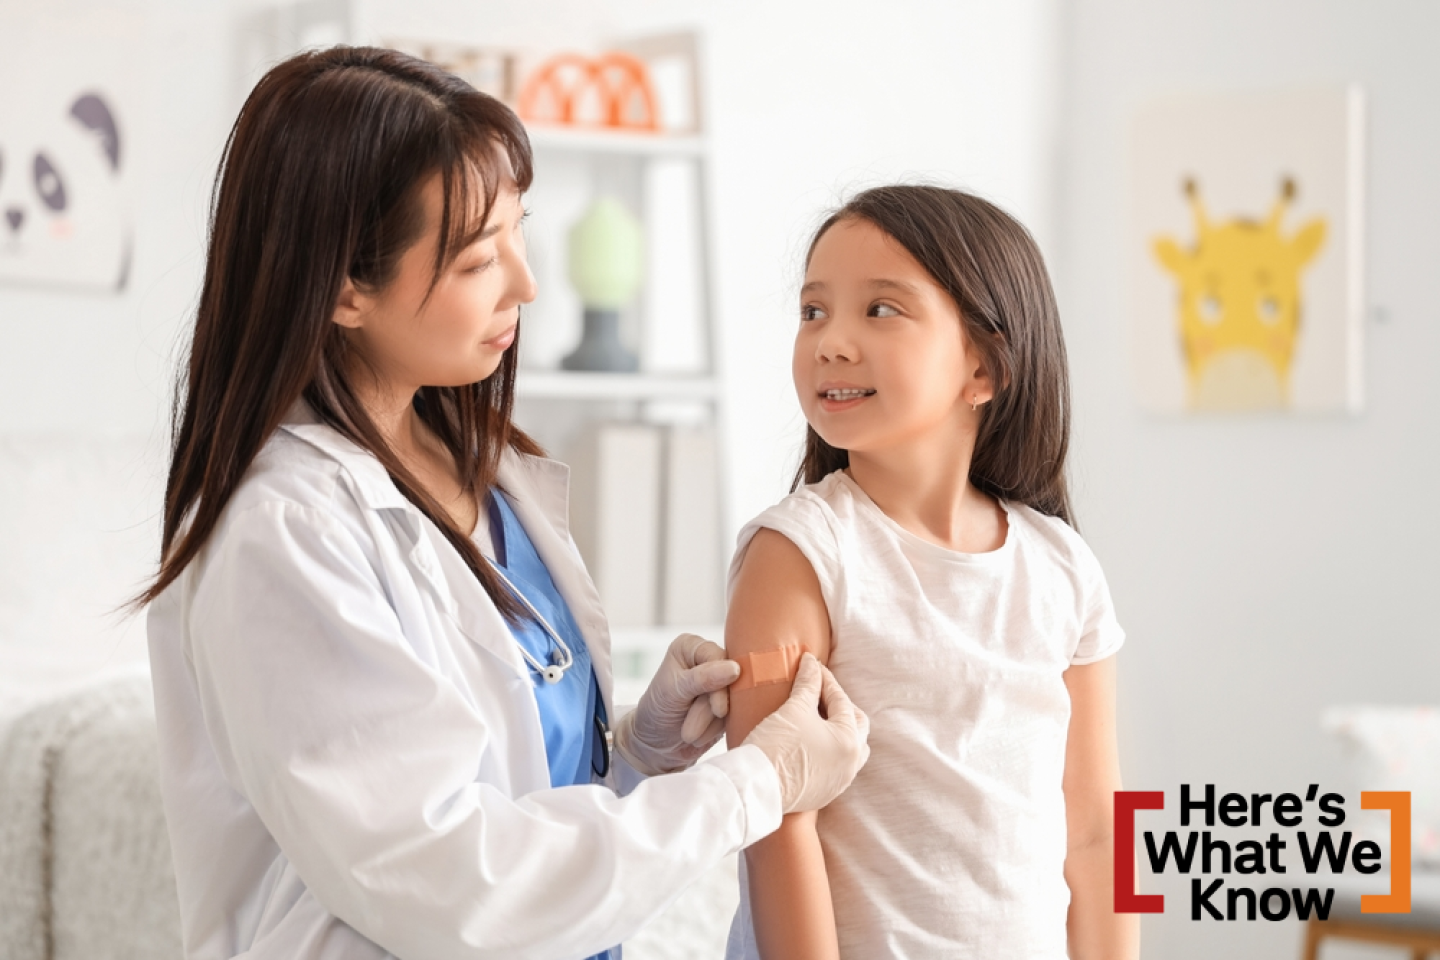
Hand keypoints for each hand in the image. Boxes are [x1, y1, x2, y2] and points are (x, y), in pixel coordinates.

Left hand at [612, 633, 740, 775]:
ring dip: (713, 723)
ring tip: (689, 734)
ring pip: (735, 699)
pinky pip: (737, 713)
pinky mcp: (728, 702)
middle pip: (731, 679)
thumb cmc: (657, 712)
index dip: (720, 684)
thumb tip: (735, 668)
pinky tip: (701, 736)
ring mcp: (721, 682)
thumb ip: (703, 678)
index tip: (717, 710)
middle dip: (711, 710)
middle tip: (689, 733)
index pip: (719, 657)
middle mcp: (708, 659)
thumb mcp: (674, 692)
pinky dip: (718, 729)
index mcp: (691, 647)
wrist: (655, 745)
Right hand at [742, 654, 869, 812]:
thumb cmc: (776, 746)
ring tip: (818, 715)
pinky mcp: (826, 792)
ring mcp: (840, 780)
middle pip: (855, 724)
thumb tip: (811, 662)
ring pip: (849, 746)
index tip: (811, 666)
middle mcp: (852, 762)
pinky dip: (829, 748)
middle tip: (819, 691)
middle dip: (839, 705)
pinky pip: (836, 764)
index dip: (824, 680)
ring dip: (838, 728)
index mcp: (849, 740)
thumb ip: (808, 683)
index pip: (841, 700)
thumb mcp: (794, 708)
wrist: (755, 787)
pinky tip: (812, 739)